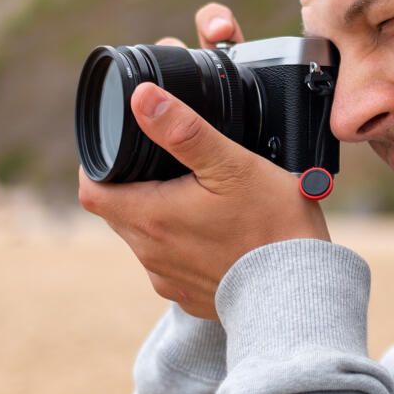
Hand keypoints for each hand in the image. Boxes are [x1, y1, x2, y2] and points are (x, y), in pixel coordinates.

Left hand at [79, 3, 330, 318]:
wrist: (301, 291)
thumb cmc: (272, 227)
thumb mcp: (231, 165)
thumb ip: (183, 129)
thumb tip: (142, 97)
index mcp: (151, 217)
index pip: (92, 192)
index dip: (96, 167)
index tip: (117, 150)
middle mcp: (151, 254)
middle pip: (118, 213)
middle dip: (131, 187)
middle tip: (162, 165)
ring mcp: (169, 279)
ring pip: (145, 240)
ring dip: (158, 217)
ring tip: (194, 197)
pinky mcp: (190, 296)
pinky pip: (172, 266)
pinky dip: (183, 247)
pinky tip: (215, 235)